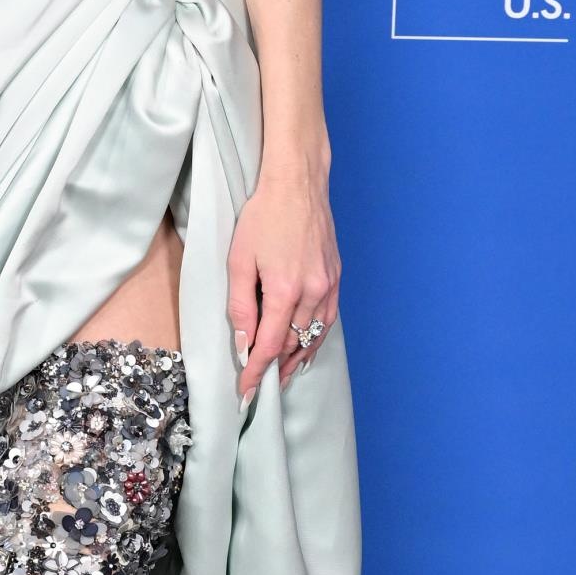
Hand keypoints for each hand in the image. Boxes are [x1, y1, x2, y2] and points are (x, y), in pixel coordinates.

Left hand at [227, 165, 340, 401]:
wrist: (297, 184)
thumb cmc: (263, 216)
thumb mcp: (239, 260)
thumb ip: (240, 305)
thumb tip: (243, 341)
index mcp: (285, 290)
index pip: (270, 345)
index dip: (257, 371)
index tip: (247, 390)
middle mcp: (313, 292)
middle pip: (295, 344)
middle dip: (277, 369)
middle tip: (261, 386)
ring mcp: (329, 284)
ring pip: (315, 335)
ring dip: (299, 357)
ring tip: (283, 374)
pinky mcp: (336, 276)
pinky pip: (328, 317)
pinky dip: (316, 337)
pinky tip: (307, 345)